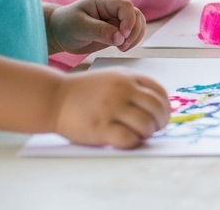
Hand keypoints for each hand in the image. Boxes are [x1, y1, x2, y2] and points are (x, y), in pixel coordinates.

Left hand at [47, 0, 146, 54]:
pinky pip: (133, 34)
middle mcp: (113, 9)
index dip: (128, 20)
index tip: (122, 35)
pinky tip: (122, 48)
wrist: (59, 34)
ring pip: (138, 24)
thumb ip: (100, 31)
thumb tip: (120, 38)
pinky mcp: (117, 31)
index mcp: (104, 2)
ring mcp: (117, 20)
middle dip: (133, 31)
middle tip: (122, 45)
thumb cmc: (65, 25)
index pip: (125, 6)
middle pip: (136, 15)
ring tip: (122, 47)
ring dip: (135, 37)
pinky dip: (132, 41)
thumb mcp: (80, 27)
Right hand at [51, 69, 169, 148]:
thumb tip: (160, 105)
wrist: (53, 98)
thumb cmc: (85, 92)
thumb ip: (134, 86)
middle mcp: (122, 90)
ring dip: (147, 133)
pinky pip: (128, 139)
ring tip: (139, 134)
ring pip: (146, 124)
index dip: (165, 107)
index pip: (160, 92)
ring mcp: (111, 108)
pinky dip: (133, 142)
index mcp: (128, 77)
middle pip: (157, 109)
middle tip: (154, 129)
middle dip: (160, 122)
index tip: (161, 116)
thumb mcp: (113, 78)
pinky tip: (126, 140)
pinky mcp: (100, 128)